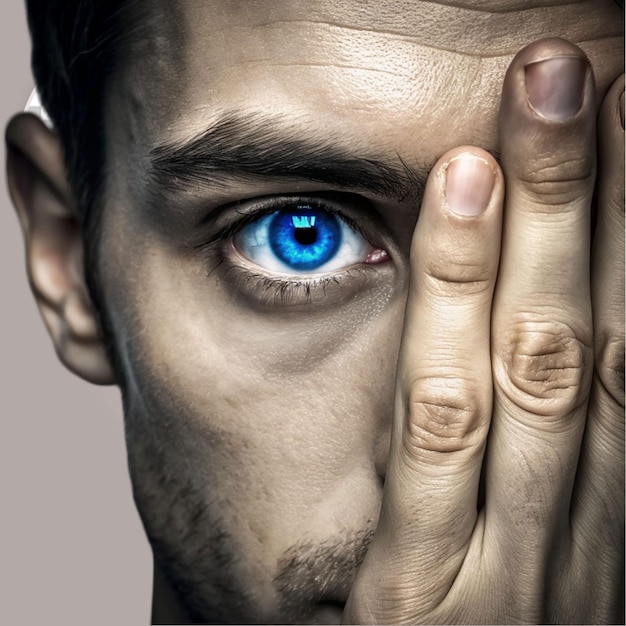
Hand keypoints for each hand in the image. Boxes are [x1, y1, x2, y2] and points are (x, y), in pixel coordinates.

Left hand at [343, 39, 623, 623]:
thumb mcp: (556, 536)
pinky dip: (445, 331)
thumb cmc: (505, 618)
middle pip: (583, 326)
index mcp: (609, 492)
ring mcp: (506, 549)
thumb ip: (562, 442)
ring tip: (493, 141)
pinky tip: (444, 230)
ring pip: (522, 368)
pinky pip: (435, 442)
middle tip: (566, 73)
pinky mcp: (422, 585)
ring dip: (520, 245)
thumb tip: (572, 314)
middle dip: (580, 196)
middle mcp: (579, 510)